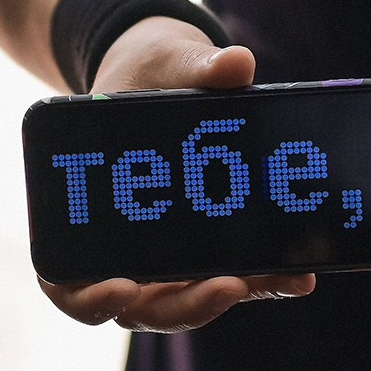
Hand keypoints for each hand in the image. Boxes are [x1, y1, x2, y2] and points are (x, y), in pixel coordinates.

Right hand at [39, 15, 318, 331]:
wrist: (164, 74)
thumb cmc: (142, 76)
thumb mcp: (163, 63)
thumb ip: (194, 66)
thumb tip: (237, 64)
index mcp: (81, 222)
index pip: (72, 286)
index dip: (92, 299)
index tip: (122, 288)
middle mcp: (121, 254)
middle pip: (143, 307)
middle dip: (186, 305)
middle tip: (227, 285)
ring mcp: (165, 259)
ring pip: (191, 300)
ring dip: (233, 295)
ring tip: (280, 277)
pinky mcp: (206, 251)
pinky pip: (228, 276)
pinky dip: (261, 278)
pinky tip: (299, 272)